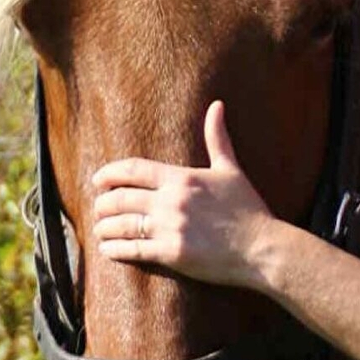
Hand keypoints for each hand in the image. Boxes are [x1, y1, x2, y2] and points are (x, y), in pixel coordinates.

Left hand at [91, 101, 276, 288]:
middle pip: (120, 198)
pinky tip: (108, 249)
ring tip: (99, 229)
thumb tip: (217, 106)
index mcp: (182, 178)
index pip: (133, 170)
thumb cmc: (248, 209)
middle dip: (103, 203)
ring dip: (104, 227)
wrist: (262, 248)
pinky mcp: (172, 254)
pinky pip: (133, 250)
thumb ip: (217, 139)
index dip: (109, 174)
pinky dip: (115, 250)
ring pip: (122, 225)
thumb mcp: (231, 170)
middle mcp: (172, 201)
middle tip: (98, 208)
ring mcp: (170, 228)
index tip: (97, 180)